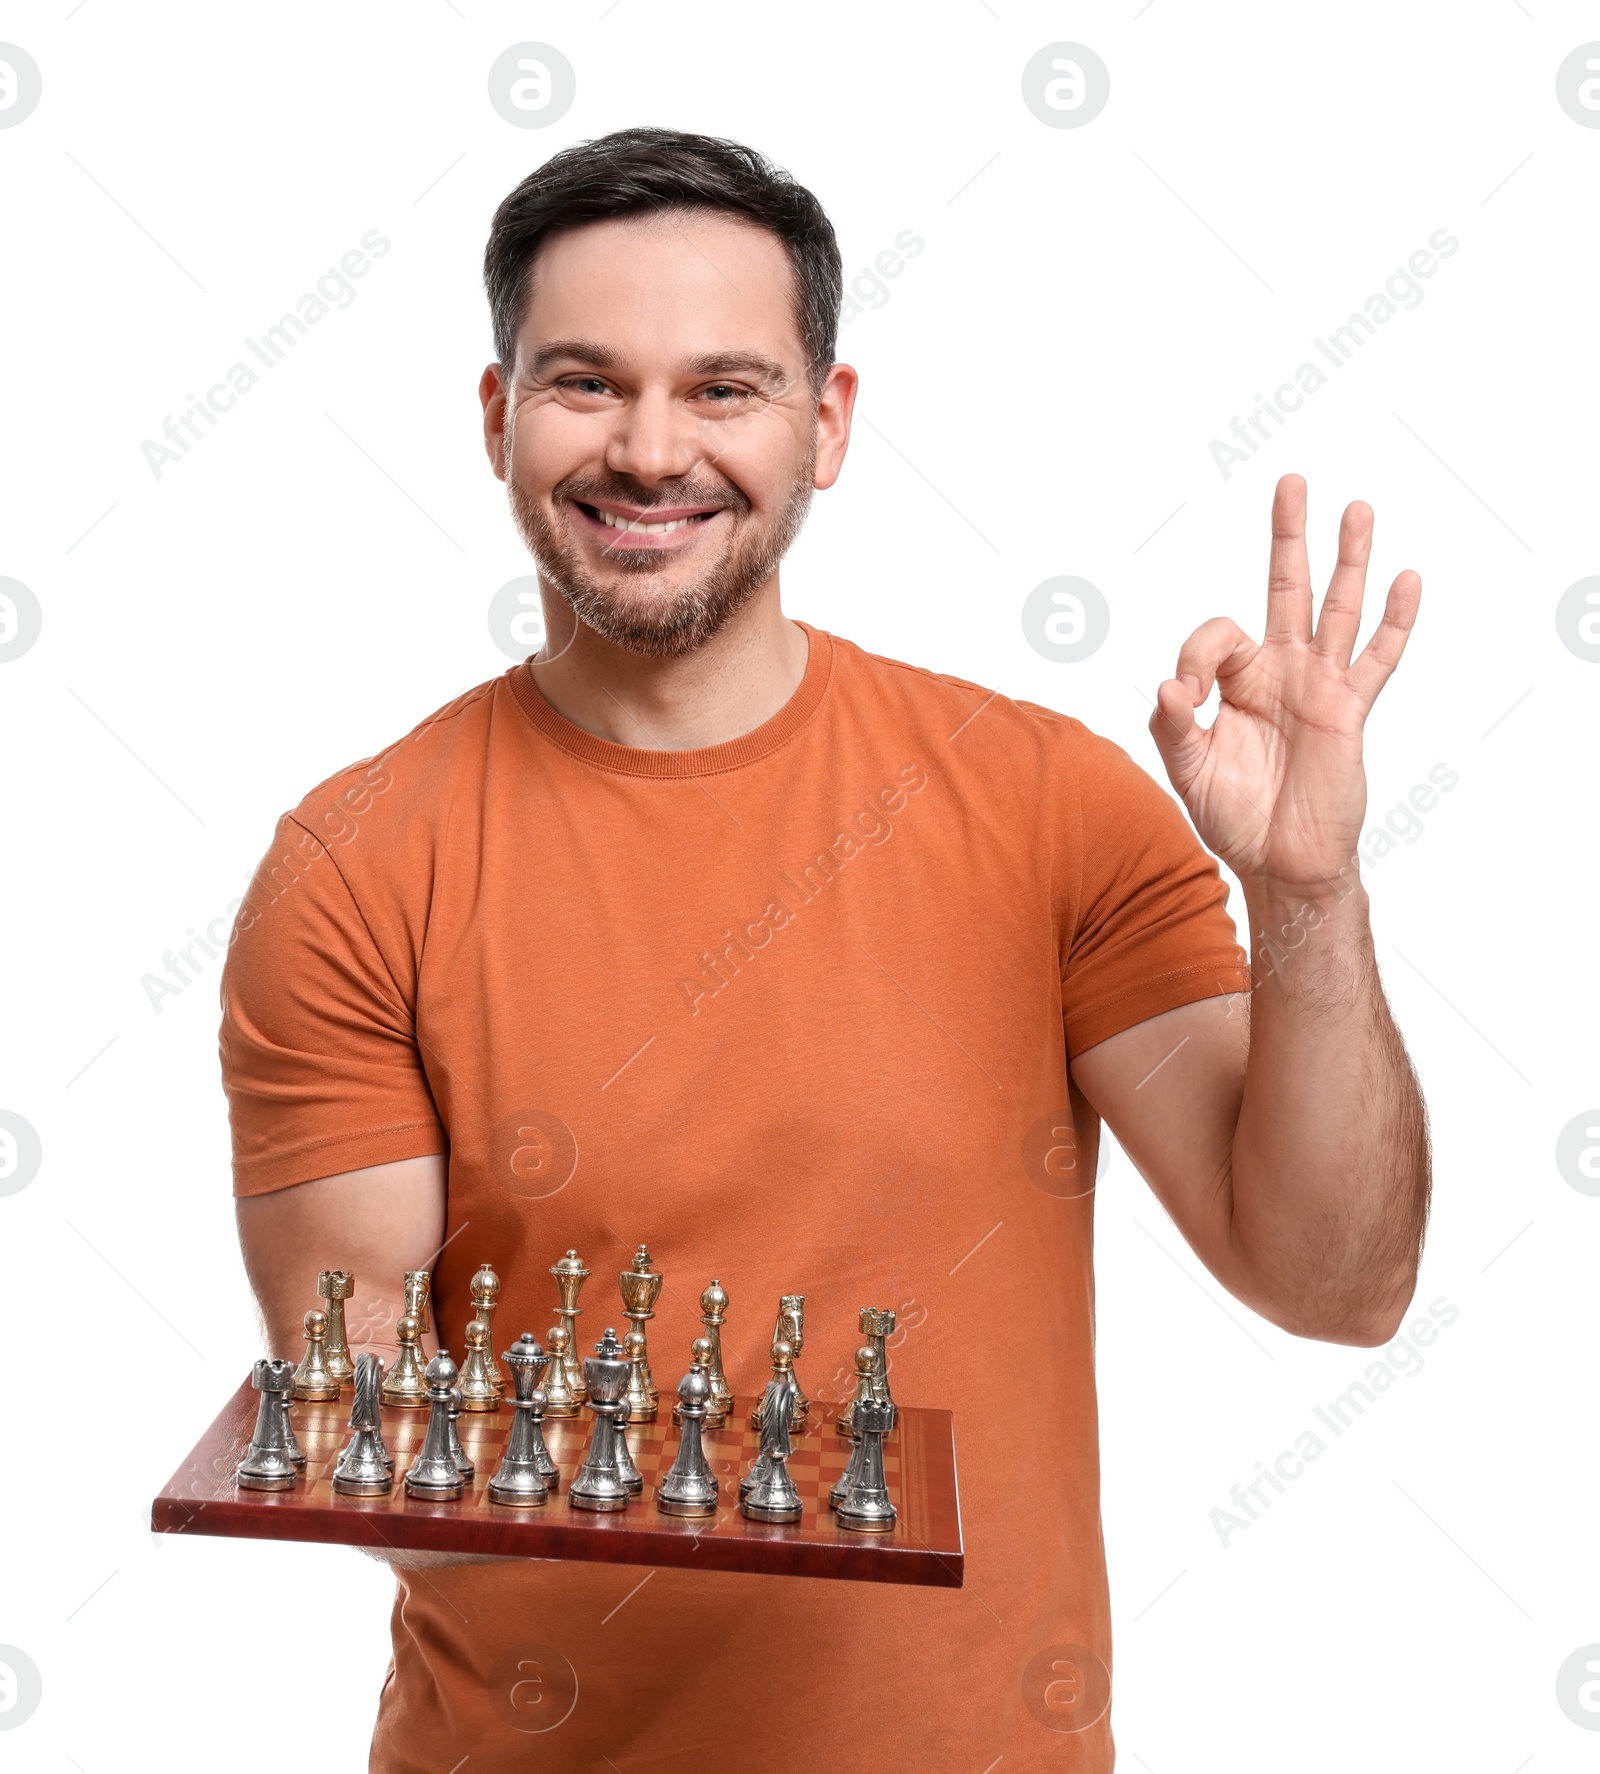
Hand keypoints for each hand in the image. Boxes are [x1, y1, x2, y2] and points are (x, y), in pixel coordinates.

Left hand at [1149, 474, 1420, 892]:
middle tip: (1290, 481)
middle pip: (1283, 588)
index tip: (1183, 701)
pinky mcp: (1348, 710)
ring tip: (1357, 508)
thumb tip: (1166, 688)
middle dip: (1287, 536)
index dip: (1195, 656)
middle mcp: (1276, 672)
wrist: (1282, 862)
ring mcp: (1317, 686)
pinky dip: (1394, 621)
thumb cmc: (1233, 817)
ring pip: (1335, 609)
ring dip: (1348, 558)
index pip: (1216, 633)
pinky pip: (1376, 659)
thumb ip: (1170, 729)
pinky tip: (1407, 580)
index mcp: (1233, 681)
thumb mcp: (1187, 773)